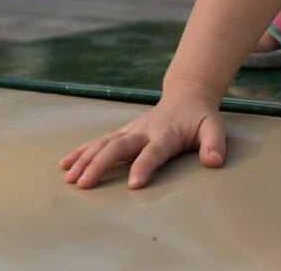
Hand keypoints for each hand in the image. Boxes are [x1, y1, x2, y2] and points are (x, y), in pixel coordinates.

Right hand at [59, 94, 226, 188]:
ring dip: (85, 159)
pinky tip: (65, 164)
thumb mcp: (214, 127)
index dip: (144, 166)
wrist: (187, 95)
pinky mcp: (123, 132)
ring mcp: (131, 130)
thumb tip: (214, 161)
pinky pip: (99, 142)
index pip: (154, 152)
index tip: (133, 184)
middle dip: (101, 165)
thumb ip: (215, 144)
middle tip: (84, 183)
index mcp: (166, 134)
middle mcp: (144, 131)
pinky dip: (81, 152)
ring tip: (70, 178)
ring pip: (104, 144)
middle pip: (119, 147)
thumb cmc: (200, 117)